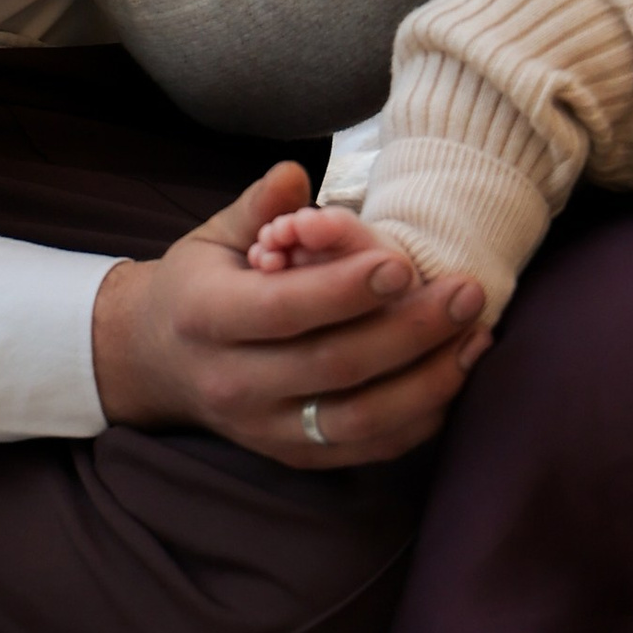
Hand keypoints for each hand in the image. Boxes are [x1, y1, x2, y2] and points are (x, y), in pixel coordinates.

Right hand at [90, 163, 490, 466]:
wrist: (157, 363)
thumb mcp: (213, 237)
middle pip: (333, 367)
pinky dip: (418, 417)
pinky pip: (368, 449)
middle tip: (465, 293)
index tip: (404, 263)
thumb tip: (295, 175)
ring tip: (475, 336)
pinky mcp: (294, 457)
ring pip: (359, 420)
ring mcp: (265, 430)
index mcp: (208, 318)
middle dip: (409, 332)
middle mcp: (234, 384)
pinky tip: (455, 374)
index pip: (284, 311)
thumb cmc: (196, 286)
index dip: (346, 291)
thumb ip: (258, 207)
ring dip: (427, 381)